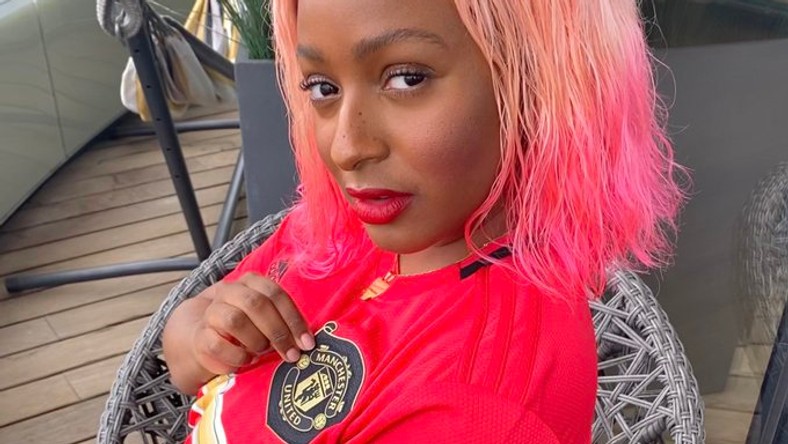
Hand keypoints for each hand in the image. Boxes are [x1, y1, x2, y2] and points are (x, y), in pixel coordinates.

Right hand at [191, 272, 314, 375]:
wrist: (206, 339)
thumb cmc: (246, 329)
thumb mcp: (266, 320)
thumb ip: (283, 322)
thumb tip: (306, 342)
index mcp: (250, 282)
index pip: (276, 294)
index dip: (293, 319)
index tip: (306, 343)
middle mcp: (229, 291)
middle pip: (256, 304)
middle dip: (278, 331)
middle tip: (291, 354)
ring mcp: (211, 312)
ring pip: (235, 320)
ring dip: (256, 341)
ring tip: (262, 353)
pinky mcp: (200, 335)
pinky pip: (218, 345)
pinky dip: (237, 357)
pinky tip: (245, 360)